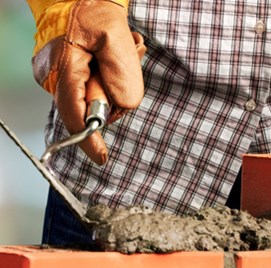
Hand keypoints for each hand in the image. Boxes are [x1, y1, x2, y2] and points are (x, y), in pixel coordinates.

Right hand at [29, 0, 146, 164]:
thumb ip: (123, 74)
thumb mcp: (116, 36)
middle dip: (112, 97)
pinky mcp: (67, 79)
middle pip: (89, 111)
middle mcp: (55, 79)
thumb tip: (123, 105)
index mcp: (64, 70)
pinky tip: (109, 61)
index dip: (88, 140)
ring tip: (117, 55)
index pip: (74, 115)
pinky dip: (106, 83)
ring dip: (112, 86)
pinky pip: (91, 93)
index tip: (102, 158)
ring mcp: (59, 80)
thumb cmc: (93, 8)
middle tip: (122, 62)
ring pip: (93, 102)